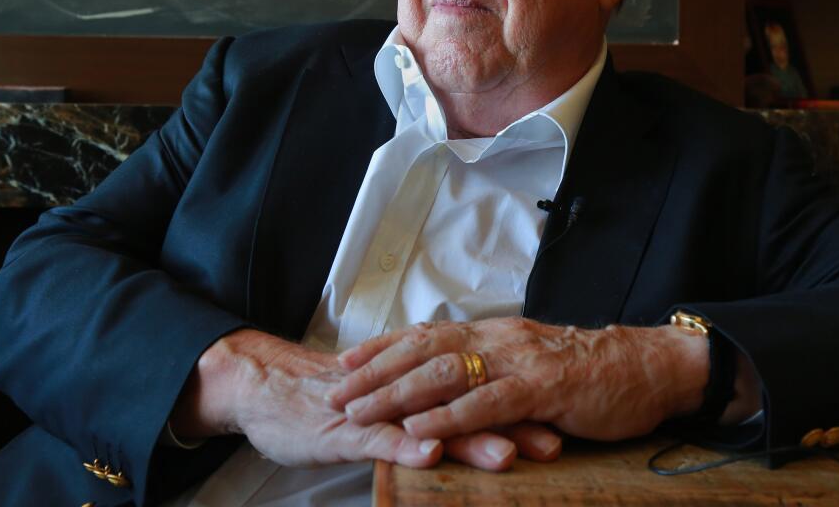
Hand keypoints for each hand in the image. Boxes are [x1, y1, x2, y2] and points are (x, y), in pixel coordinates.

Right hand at [168, 328, 560, 470]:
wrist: (272, 388)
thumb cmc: (338, 402)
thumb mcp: (394, 408)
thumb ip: (436, 412)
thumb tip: (488, 426)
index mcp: (425, 383)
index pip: (484, 392)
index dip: (523, 408)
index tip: (565, 422)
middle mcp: (409, 390)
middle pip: (468, 403)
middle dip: (513, 424)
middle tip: (554, 442)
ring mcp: (378, 408)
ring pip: (430, 419)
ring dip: (469, 437)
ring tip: (506, 455)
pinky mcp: (345, 427)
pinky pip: (377, 437)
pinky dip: (403, 445)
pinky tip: (427, 456)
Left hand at [326, 318, 708, 442]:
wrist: (649, 367)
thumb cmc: (590, 372)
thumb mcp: (533, 362)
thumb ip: (495, 368)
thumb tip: (454, 379)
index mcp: (495, 333)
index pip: (427, 334)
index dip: (383, 347)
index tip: (345, 361)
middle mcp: (500, 339)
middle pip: (423, 348)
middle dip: (376, 371)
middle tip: (335, 391)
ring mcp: (520, 362)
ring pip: (446, 372)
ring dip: (398, 393)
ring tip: (361, 411)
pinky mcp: (543, 388)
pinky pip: (488, 402)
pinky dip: (450, 416)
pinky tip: (421, 430)